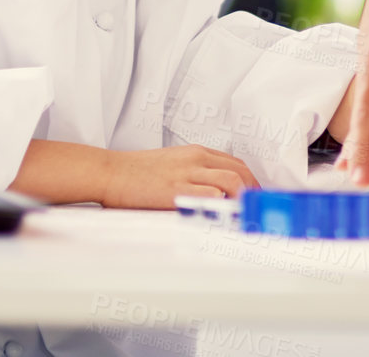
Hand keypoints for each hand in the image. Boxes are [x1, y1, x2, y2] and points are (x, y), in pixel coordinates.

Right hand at [100, 145, 257, 209]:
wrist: (112, 172)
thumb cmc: (137, 171)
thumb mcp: (172, 162)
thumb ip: (194, 171)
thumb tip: (215, 190)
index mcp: (195, 152)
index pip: (235, 163)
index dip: (251, 181)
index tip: (254, 196)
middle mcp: (195, 159)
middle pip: (240, 170)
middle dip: (254, 191)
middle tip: (257, 209)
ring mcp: (187, 174)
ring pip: (231, 179)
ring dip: (244, 197)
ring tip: (247, 214)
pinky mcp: (176, 190)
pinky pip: (209, 194)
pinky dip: (223, 204)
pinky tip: (226, 216)